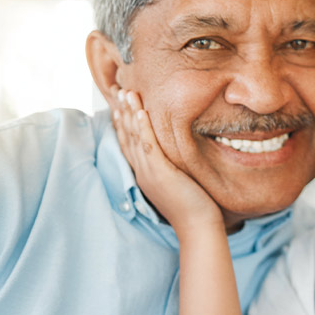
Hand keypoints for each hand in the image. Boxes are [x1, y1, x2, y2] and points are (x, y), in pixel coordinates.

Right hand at [111, 90, 222, 232]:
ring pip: (134, 137)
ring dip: (129, 113)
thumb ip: (171, 167)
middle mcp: (142, 171)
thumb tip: (175, 154)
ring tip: (126, 91)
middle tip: (117, 88)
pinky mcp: (161, 174)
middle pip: (126, 136)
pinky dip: (143, 128)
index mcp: (144, 173)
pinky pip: (149, 146)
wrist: (198, 227)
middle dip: (121, 111)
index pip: (128, 143)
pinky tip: (140, 112)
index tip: (118, 102)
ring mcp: (150, 172)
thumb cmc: (193, 206)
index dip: (122, 121)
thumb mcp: (177, 182)